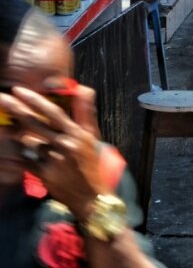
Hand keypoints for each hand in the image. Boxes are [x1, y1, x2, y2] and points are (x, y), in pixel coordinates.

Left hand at [0, 85, 105, 218]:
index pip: (53, 112)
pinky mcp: (43, 174)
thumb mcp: (92, 136)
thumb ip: (85, 111)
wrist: (91, 196)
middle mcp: (64, 144)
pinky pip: (23, 160)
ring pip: (26, 141)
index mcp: (76, 133)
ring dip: (16, 134)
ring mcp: (53, 159)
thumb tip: (84, 88)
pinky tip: (5, 152)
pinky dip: (14, 155)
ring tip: (4, 126)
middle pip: (35, 123)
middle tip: (1, 98)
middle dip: (16, 109)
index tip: (19, 90)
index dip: (35, 100)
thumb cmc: (90, 163)